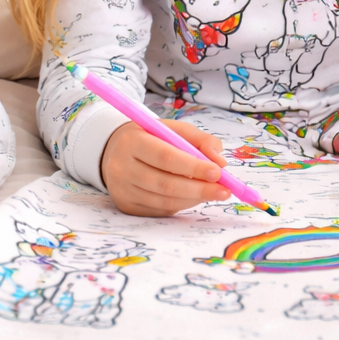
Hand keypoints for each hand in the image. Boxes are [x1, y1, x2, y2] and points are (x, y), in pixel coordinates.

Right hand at [101, 119, 230, 216]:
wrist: (114, 150)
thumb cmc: (150, 138)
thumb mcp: (172, 129)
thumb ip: (199, 140)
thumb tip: (220, 161)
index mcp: (132, 141)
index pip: (165, 157)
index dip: (193, 167)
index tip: (217, 172)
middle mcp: (121, 166)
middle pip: (165, 183)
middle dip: (199, 189)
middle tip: (224, 191)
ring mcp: (122, 189)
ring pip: (164, 201)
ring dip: (193, 199)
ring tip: (212, 192)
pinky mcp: (125, 205)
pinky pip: (160, 210)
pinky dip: (181, 204)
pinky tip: (191, 196)